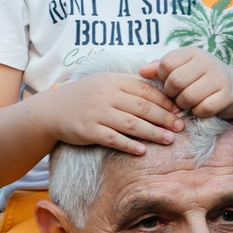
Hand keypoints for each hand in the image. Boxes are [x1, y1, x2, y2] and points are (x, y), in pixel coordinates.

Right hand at [34, 71, 183, 156]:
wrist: (52, 110)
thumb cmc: (85, 95)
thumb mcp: (105, 81)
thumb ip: (129, 83)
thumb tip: (160, 87)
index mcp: (114, 81)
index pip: (145, 90)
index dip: (165, 101)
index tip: (179, 110)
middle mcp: (107, 95)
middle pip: (142, 107)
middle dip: (164, 118)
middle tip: (180, 127)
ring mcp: (97, 113)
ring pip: (131, 124)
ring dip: (152, 133)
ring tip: (168, 140)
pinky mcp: (89, 131)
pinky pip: (113, 139)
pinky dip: (129, 145)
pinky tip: (142, 151)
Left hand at [143, 47, 232, 119]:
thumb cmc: (200, 79)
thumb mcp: (182, 69)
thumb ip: (160, 68)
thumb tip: (141, 71)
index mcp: (192, 52)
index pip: (166, 64)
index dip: (163, 78)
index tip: (169, 84)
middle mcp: (207, 61)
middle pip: (176, 81)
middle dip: (172, 94)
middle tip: (177, 96)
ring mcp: (219, 78)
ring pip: (189, 97)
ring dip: (184, 105)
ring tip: (188, 102)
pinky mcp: (228, 95)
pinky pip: (204, 108)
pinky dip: (198, 112)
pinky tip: (201, 108)